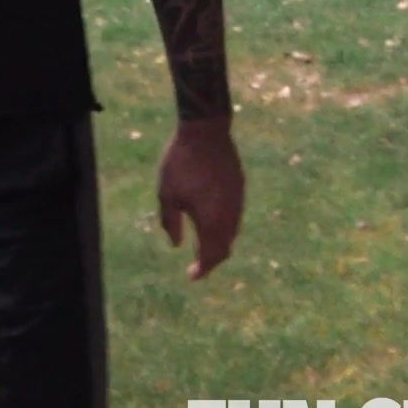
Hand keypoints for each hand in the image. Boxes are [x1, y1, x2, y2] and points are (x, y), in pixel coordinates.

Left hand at [157, 117, 243, 280]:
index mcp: (212, 220)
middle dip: (212, 260)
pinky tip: (212, 223)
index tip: (192, 276)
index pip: (211, 256)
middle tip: (197, 266)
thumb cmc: (181, 163)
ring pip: (232, 233)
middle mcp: (230, 215)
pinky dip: (224, 227)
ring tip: (203, 246)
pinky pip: (235, 217)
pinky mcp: (240, 188)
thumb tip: (176, 244)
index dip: (202, 270)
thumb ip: (170, 222)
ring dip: (219, 244)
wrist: (206, 132)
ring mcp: (238, 201)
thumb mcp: (167, 194)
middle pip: (225, 248)